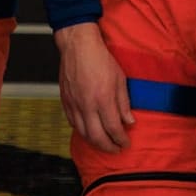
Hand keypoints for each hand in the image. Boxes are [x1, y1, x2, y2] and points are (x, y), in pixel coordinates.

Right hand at [55, 22, 134, 151]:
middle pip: (97, 137)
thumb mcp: (119, 79)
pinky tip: (88, 131)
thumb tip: (129, 121)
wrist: (78, 46)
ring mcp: (74, 104)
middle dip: (108, 147)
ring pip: (83, 133)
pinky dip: (82, 131)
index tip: (125, 142)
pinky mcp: (65, 101)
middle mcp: (87, 105)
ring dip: (95, 142)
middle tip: (116, 149)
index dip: (121, 139)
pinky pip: (72, 123)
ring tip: (104, 143)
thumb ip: (124, 103)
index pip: (113, 128)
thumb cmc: (99, 58)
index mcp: (103, 99)